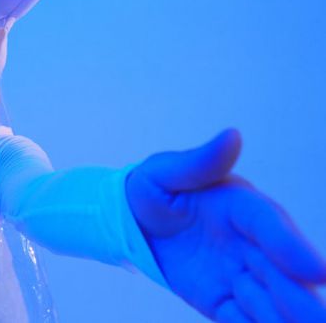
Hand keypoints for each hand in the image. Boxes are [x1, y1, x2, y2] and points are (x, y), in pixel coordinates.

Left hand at [127, 130, 325, 321]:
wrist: (132, 222)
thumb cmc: (152, 190)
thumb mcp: (164, 172)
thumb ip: (198, 162)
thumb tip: (232, 136)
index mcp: (241, 206)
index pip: (270, 226)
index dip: (292, 247)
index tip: (317, 270)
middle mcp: (252, 243)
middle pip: (283, 273)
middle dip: (302, 298)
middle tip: (318, 319)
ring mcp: (241, 275)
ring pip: (271, 302)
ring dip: (282, 318)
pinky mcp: (223, 301)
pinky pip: (241, 320)